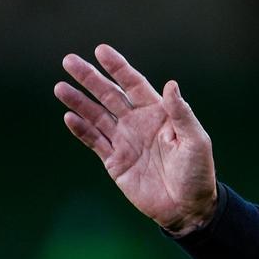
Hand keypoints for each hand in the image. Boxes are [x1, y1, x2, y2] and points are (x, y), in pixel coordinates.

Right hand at [55, 44, 217, 236]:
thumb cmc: (198, 172)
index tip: (101, 50)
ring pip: (97, 116)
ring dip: (79, 102)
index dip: (118, 67)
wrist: (188, 207)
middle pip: (109, 95)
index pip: (134, 84)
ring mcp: (125, 141)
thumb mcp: (195, 141)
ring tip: (60, 87)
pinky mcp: (115, 162)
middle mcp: (139, 123)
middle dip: (90, 78)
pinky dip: (81, 130)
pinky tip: (69, 117)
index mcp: (159, 114)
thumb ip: (181, 114)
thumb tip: (171, 85)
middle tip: (69, 60)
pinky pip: (95, 142)